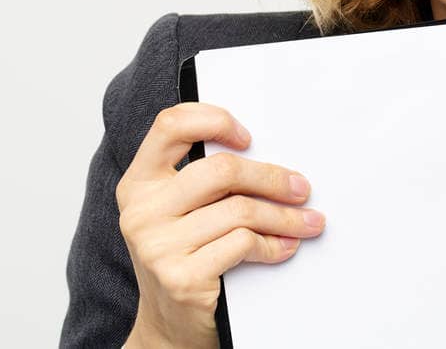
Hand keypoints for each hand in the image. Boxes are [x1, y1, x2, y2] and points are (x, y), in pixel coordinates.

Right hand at [116, 102, 324, 348]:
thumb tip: (268, 155)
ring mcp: (158, 246)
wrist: (169, 326)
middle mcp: (141, 212)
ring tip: (307, 222)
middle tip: (301, 188)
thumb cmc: (184, 256)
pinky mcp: (182, 277)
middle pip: (222, 171)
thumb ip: (205, 180)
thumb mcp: (181, 212)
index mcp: (138, 184)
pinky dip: (274, 244)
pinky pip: (244, 244)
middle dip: (272, 178)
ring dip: (285, 217)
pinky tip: (285, 246)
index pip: (170, 126)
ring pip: (241, 210)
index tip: (248, 138)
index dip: (213, 120)